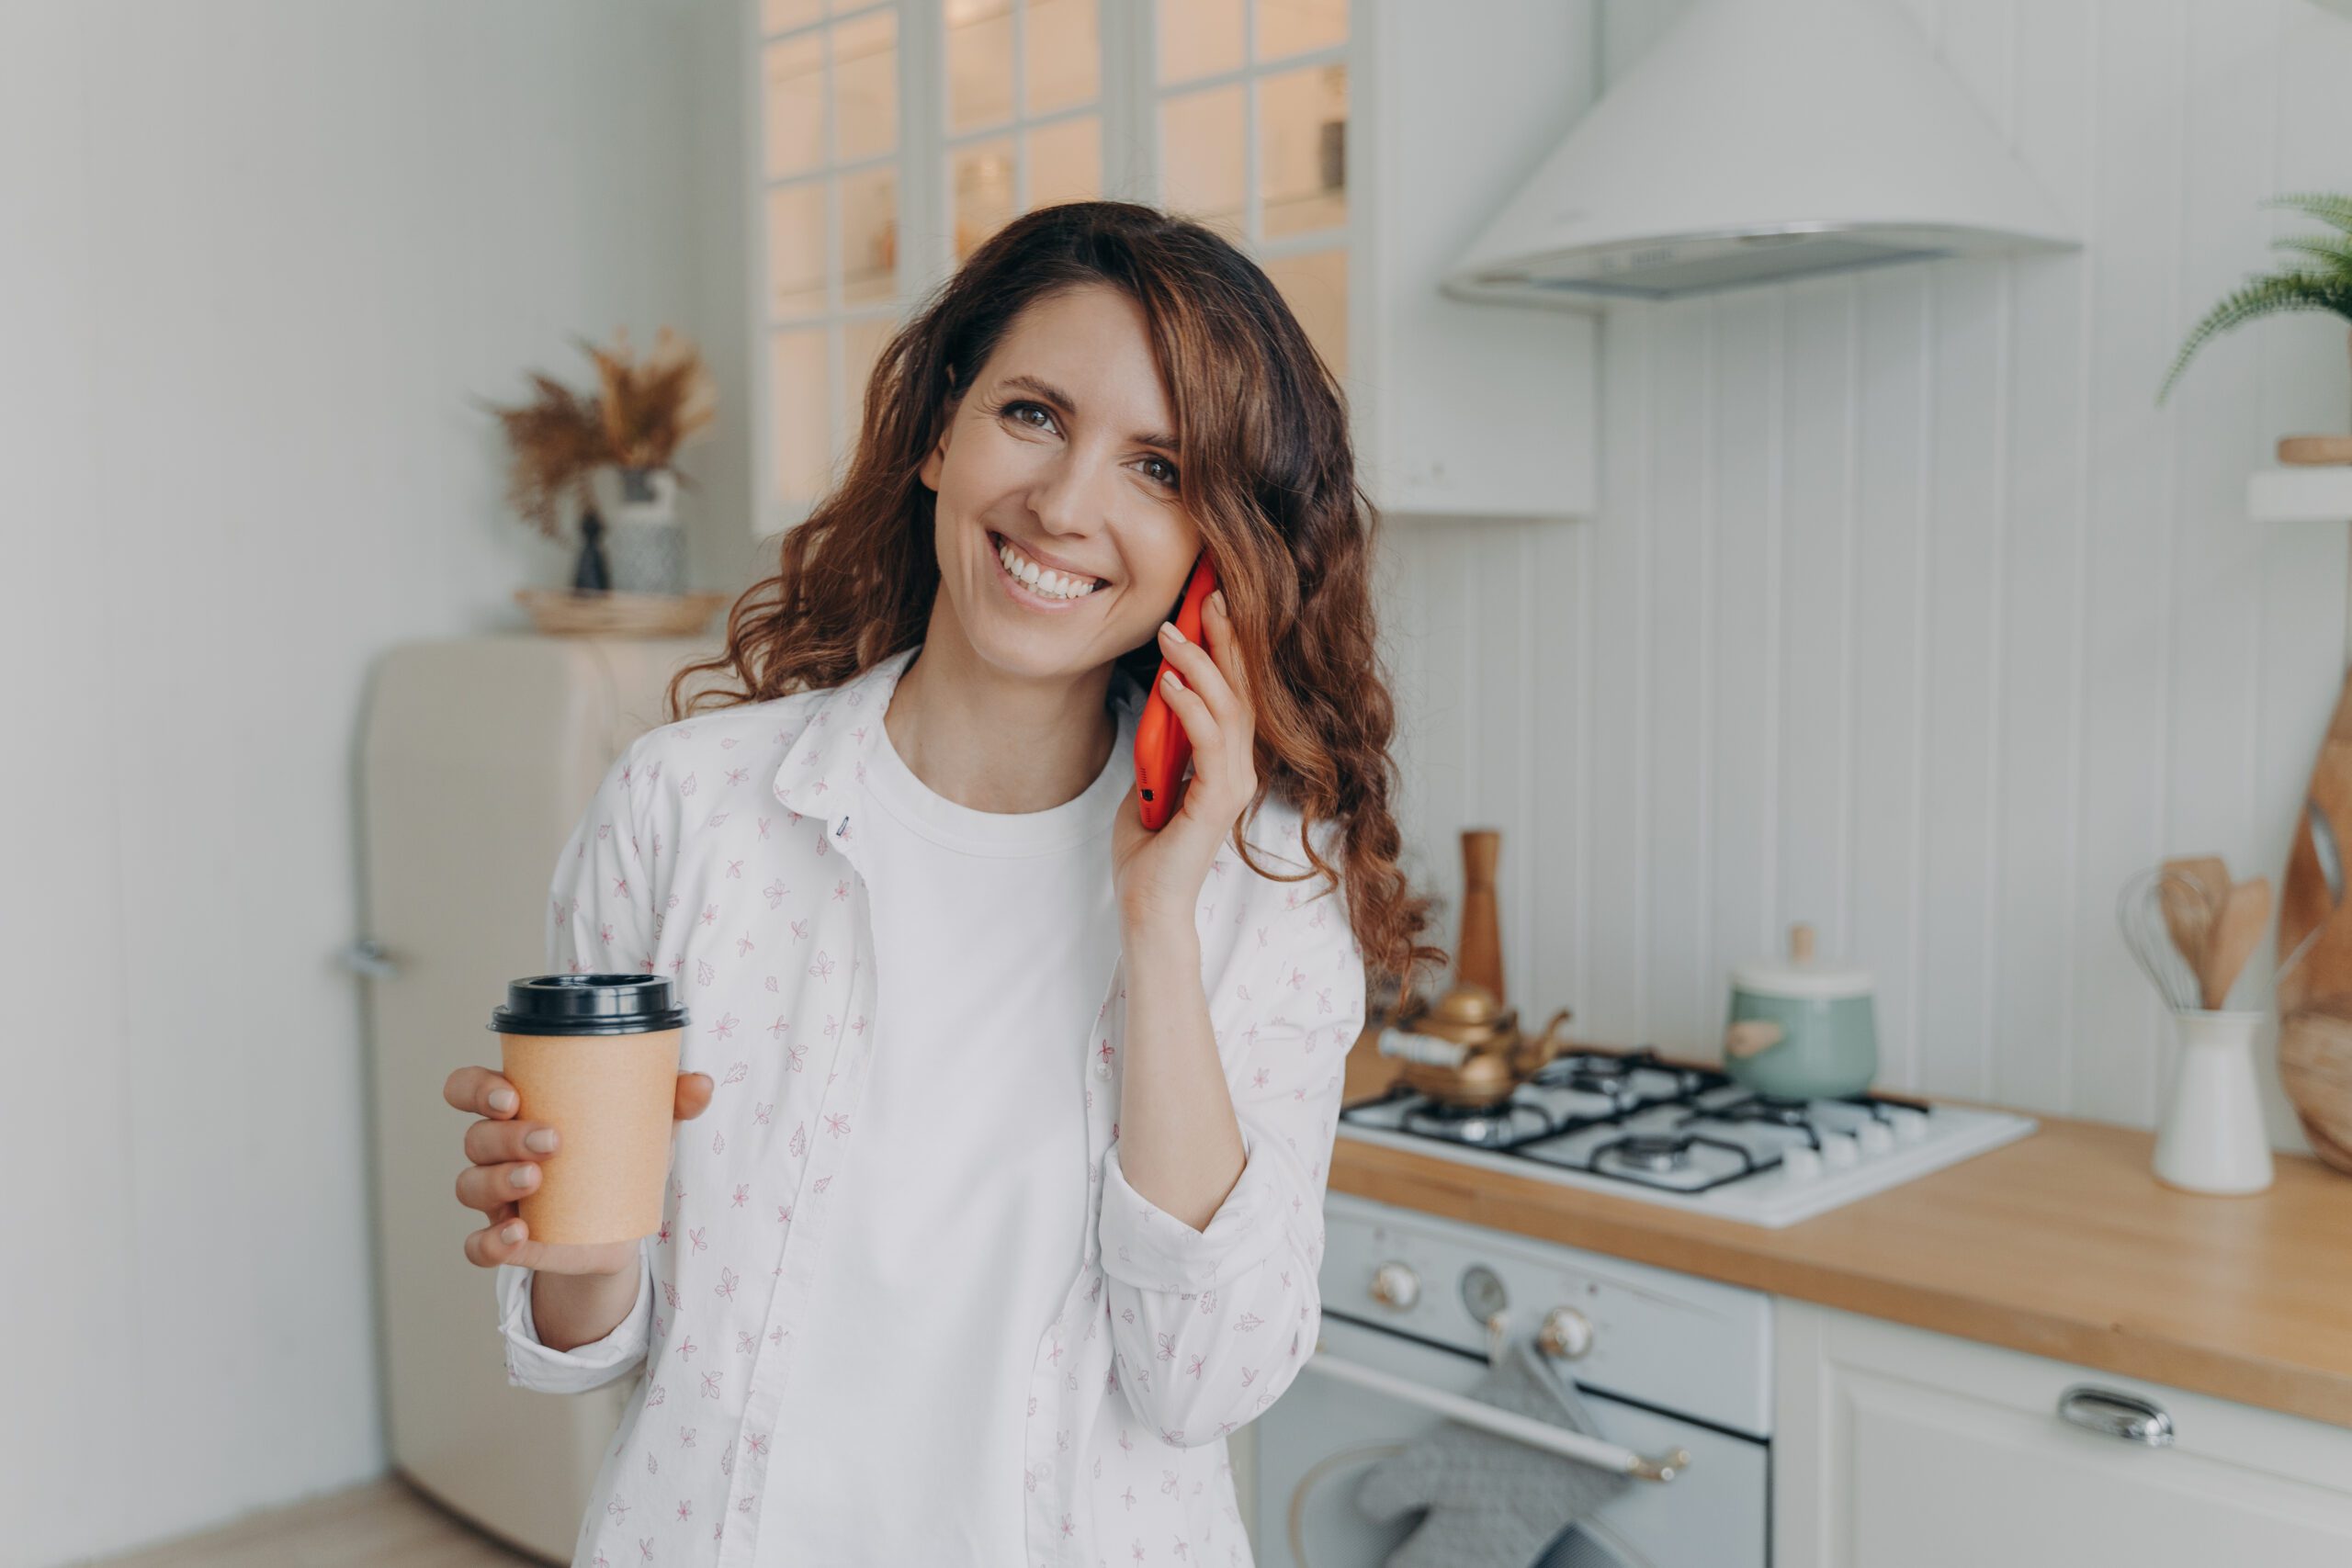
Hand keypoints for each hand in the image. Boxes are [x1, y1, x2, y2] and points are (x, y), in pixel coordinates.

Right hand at [445, 1063, 713, 1276]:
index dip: (476, 1089)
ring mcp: (497, 1199)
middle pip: (476, 1137)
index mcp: (519, 1111)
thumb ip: (672, 1100)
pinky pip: (477, 1246)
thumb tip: (701, 1083)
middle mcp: (497, 1152)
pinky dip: (490, 1242)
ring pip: (470, 1185)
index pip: (470, 1088)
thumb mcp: (646, 1127)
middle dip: (506, 1136)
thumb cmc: (619, 1158)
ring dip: (497, 1181)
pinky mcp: (508, 1243)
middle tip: (552, 1140)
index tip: (511, 1096)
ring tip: (536, 1180)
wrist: (621, 1228)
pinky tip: (517, 1236)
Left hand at [1113, 588, 1254, 928]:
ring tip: (1172, 631)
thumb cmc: (1148, 848)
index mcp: (1227, 761)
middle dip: (1225, 639)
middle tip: (1207, 595)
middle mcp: (1240, 768)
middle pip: (1241, 690)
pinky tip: (1169, 682)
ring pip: (1229, 708)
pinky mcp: (1218, 801)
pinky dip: (1189, 706)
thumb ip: (1162, 742)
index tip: (1210, 604)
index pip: (1235, 693)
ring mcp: (1235, 784)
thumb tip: (1158, 698)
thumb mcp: (1151, 775)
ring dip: (1200, 664)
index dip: (1228, 647)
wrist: (1148, 902)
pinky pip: (1209, 741)